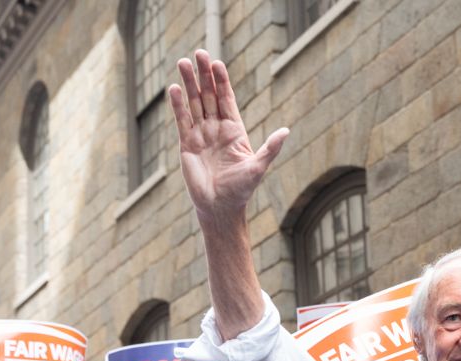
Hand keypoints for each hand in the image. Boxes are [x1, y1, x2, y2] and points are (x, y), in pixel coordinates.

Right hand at [169, 50, 288, 218]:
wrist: (220, 207)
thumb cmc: (241, 190)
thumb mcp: (257, 168)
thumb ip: (270, 148)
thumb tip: (286, 131)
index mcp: (235, 130)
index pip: (227, 99)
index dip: (222, 81)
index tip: (217, 63)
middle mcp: (217, 128)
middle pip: (209, 95)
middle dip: (204, 75)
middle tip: (198, 53)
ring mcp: (201, 134)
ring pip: (194, 103)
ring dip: (189, 83)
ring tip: (182, 62)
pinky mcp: (187, 144)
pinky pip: (182, 120)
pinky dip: (178, 104)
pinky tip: (174, 88)